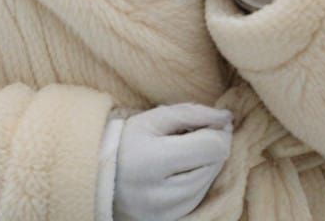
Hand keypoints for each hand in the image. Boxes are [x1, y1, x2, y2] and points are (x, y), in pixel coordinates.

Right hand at [112, 103, 232, 220]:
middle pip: (214, 165)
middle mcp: (162, 194)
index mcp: (154, 161)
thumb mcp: (154, 118)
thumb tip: (227, 118)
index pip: (211, 147)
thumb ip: (192, 114)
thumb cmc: (127, 141)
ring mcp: (166, 213)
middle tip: (197, 133)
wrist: (97, 177)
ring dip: (208, 163)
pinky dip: (199, 180)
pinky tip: (184, 169)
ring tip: (187, 151)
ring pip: (210, 183)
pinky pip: (199, 198)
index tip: (218, 120)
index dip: (220, 130)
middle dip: (214, 146)